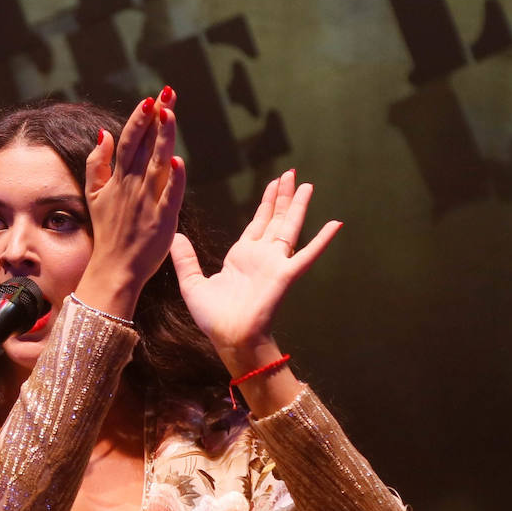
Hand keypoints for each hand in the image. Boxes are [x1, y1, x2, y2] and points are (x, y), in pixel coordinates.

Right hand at [73, 88, 186, 319]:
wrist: (113, 268)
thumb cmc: (108, 232)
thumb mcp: (94, 195)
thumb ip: (97, 164)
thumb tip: (104, 134)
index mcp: (118, 179)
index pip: (130, 141)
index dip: (139, 119)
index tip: (149, 99)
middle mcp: (132, 185)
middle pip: (145, 145)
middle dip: (156, 117)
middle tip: (166, 93)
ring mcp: (147, 201)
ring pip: (158, 163)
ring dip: (164, 137)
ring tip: (170, 113)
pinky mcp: (162, 219)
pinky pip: (169, 195)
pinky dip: (174, 179)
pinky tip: (178, 160)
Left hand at [170, 169, 340, 368]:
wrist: (229, 337)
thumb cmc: (214, 318)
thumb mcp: (192, 284)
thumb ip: (186, 260)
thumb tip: (176, 236)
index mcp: (242, 256)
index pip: (257, 223)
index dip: (266, 203)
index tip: (273, 183)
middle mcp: (261, 256)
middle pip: (276, 219)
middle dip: (283, 196)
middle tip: (291, 173)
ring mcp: (275, 263)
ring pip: (290, 227)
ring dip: (298, 206)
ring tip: (306, 185)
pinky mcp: (285, 274)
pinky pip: (308, 254)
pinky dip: (322, 240)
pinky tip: (335, 223)